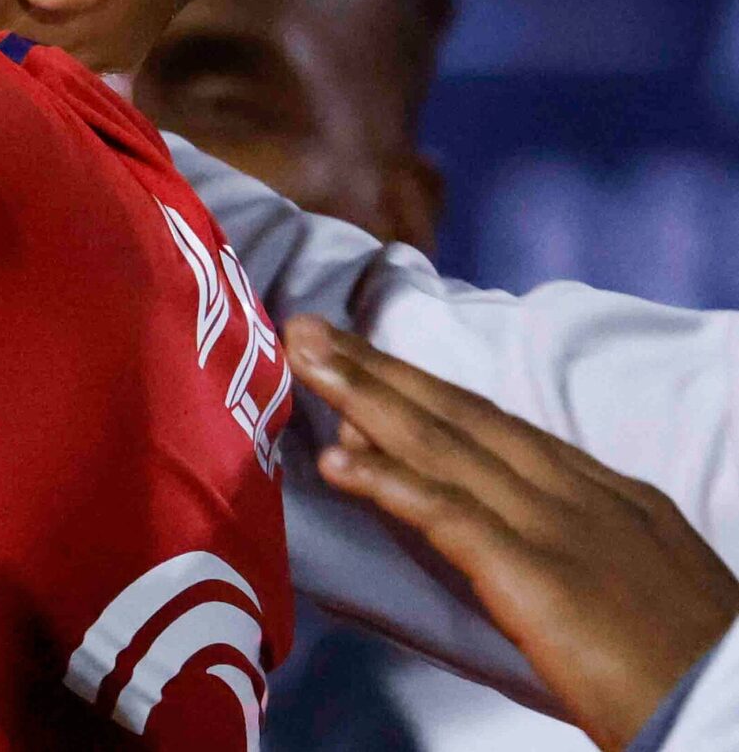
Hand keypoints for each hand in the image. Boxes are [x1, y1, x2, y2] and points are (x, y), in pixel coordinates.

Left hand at [289, 315, 738, 750]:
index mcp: (610, 495)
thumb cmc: (690, 665)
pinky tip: (337, 463)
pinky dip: (390, 484)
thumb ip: (571, 547)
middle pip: (461, 417)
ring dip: (366, 397)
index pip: (499, 426)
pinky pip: (451, 518)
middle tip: (309, 330)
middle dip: (380, 370)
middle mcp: (581, 495)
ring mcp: (560, 530)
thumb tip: (495, 533)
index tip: (363, 357)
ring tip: (304, 359)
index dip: (425, 390)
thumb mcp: (636, 582)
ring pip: (445, 447)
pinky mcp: (541, 577)